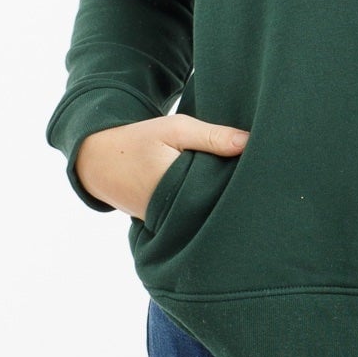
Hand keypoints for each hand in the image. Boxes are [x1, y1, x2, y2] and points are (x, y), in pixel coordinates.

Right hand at [75, 112, 250, 218]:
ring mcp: (167, 222)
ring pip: (204, 215)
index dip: (239, 183)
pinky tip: (214, 199)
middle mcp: (172, 211)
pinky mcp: (163, 226)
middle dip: (231, 196)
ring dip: (217, 204)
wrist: (99, 162)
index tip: (258, 173)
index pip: (220, 190)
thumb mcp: (175, 130)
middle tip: (255, 185)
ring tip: (239, 192)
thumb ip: (211, 136)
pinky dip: (202, 209)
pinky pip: (191, 220)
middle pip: (215, 207)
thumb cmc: (139, 141)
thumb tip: (248, 142)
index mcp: (176, 184)